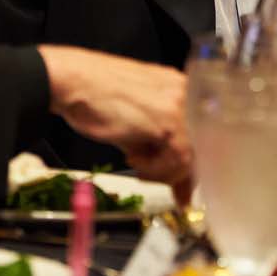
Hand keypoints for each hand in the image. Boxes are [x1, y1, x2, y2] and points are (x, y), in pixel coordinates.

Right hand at [37, 45, 192, 193]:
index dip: (195, 164)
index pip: (201, 132)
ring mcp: (179, 104)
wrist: (74, 82)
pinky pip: (177, 158)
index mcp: (179, 87)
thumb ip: (157, 142)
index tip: (187, 187)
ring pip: (190, 154)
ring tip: (139, 167)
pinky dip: (156, 169)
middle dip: (184, 175)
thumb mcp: (135, 119)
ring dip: (164, 171)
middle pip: (202, 145)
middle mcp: (185, 92)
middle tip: (176, 194)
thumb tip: (170, 173)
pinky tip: (134, 161)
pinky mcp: (167, 120)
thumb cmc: (95, 95)